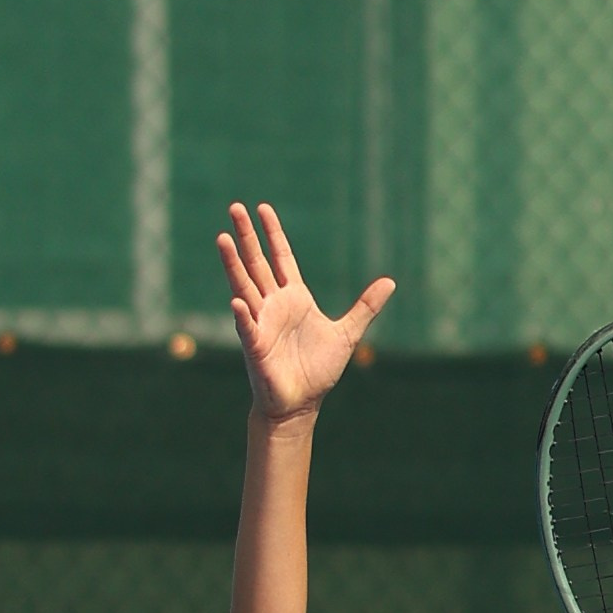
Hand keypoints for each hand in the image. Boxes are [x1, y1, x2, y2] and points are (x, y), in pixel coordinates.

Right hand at [218, 201, 392, 421]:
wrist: (301, 404)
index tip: (262, 209)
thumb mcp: (348, 333)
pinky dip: (243, 315)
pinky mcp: (256, 347)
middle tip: (235, 208)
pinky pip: (247, 327)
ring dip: (233, 264)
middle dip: (246, 237)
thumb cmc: (318, 371)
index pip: (280, 258)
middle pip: (257, 264)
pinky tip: (236, 301)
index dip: (272, 233)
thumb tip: (391, 282)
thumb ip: (366, 307)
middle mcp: (273, 305)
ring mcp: (262, 324)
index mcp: (294, 298)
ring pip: (244, 287)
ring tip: (222, 238)